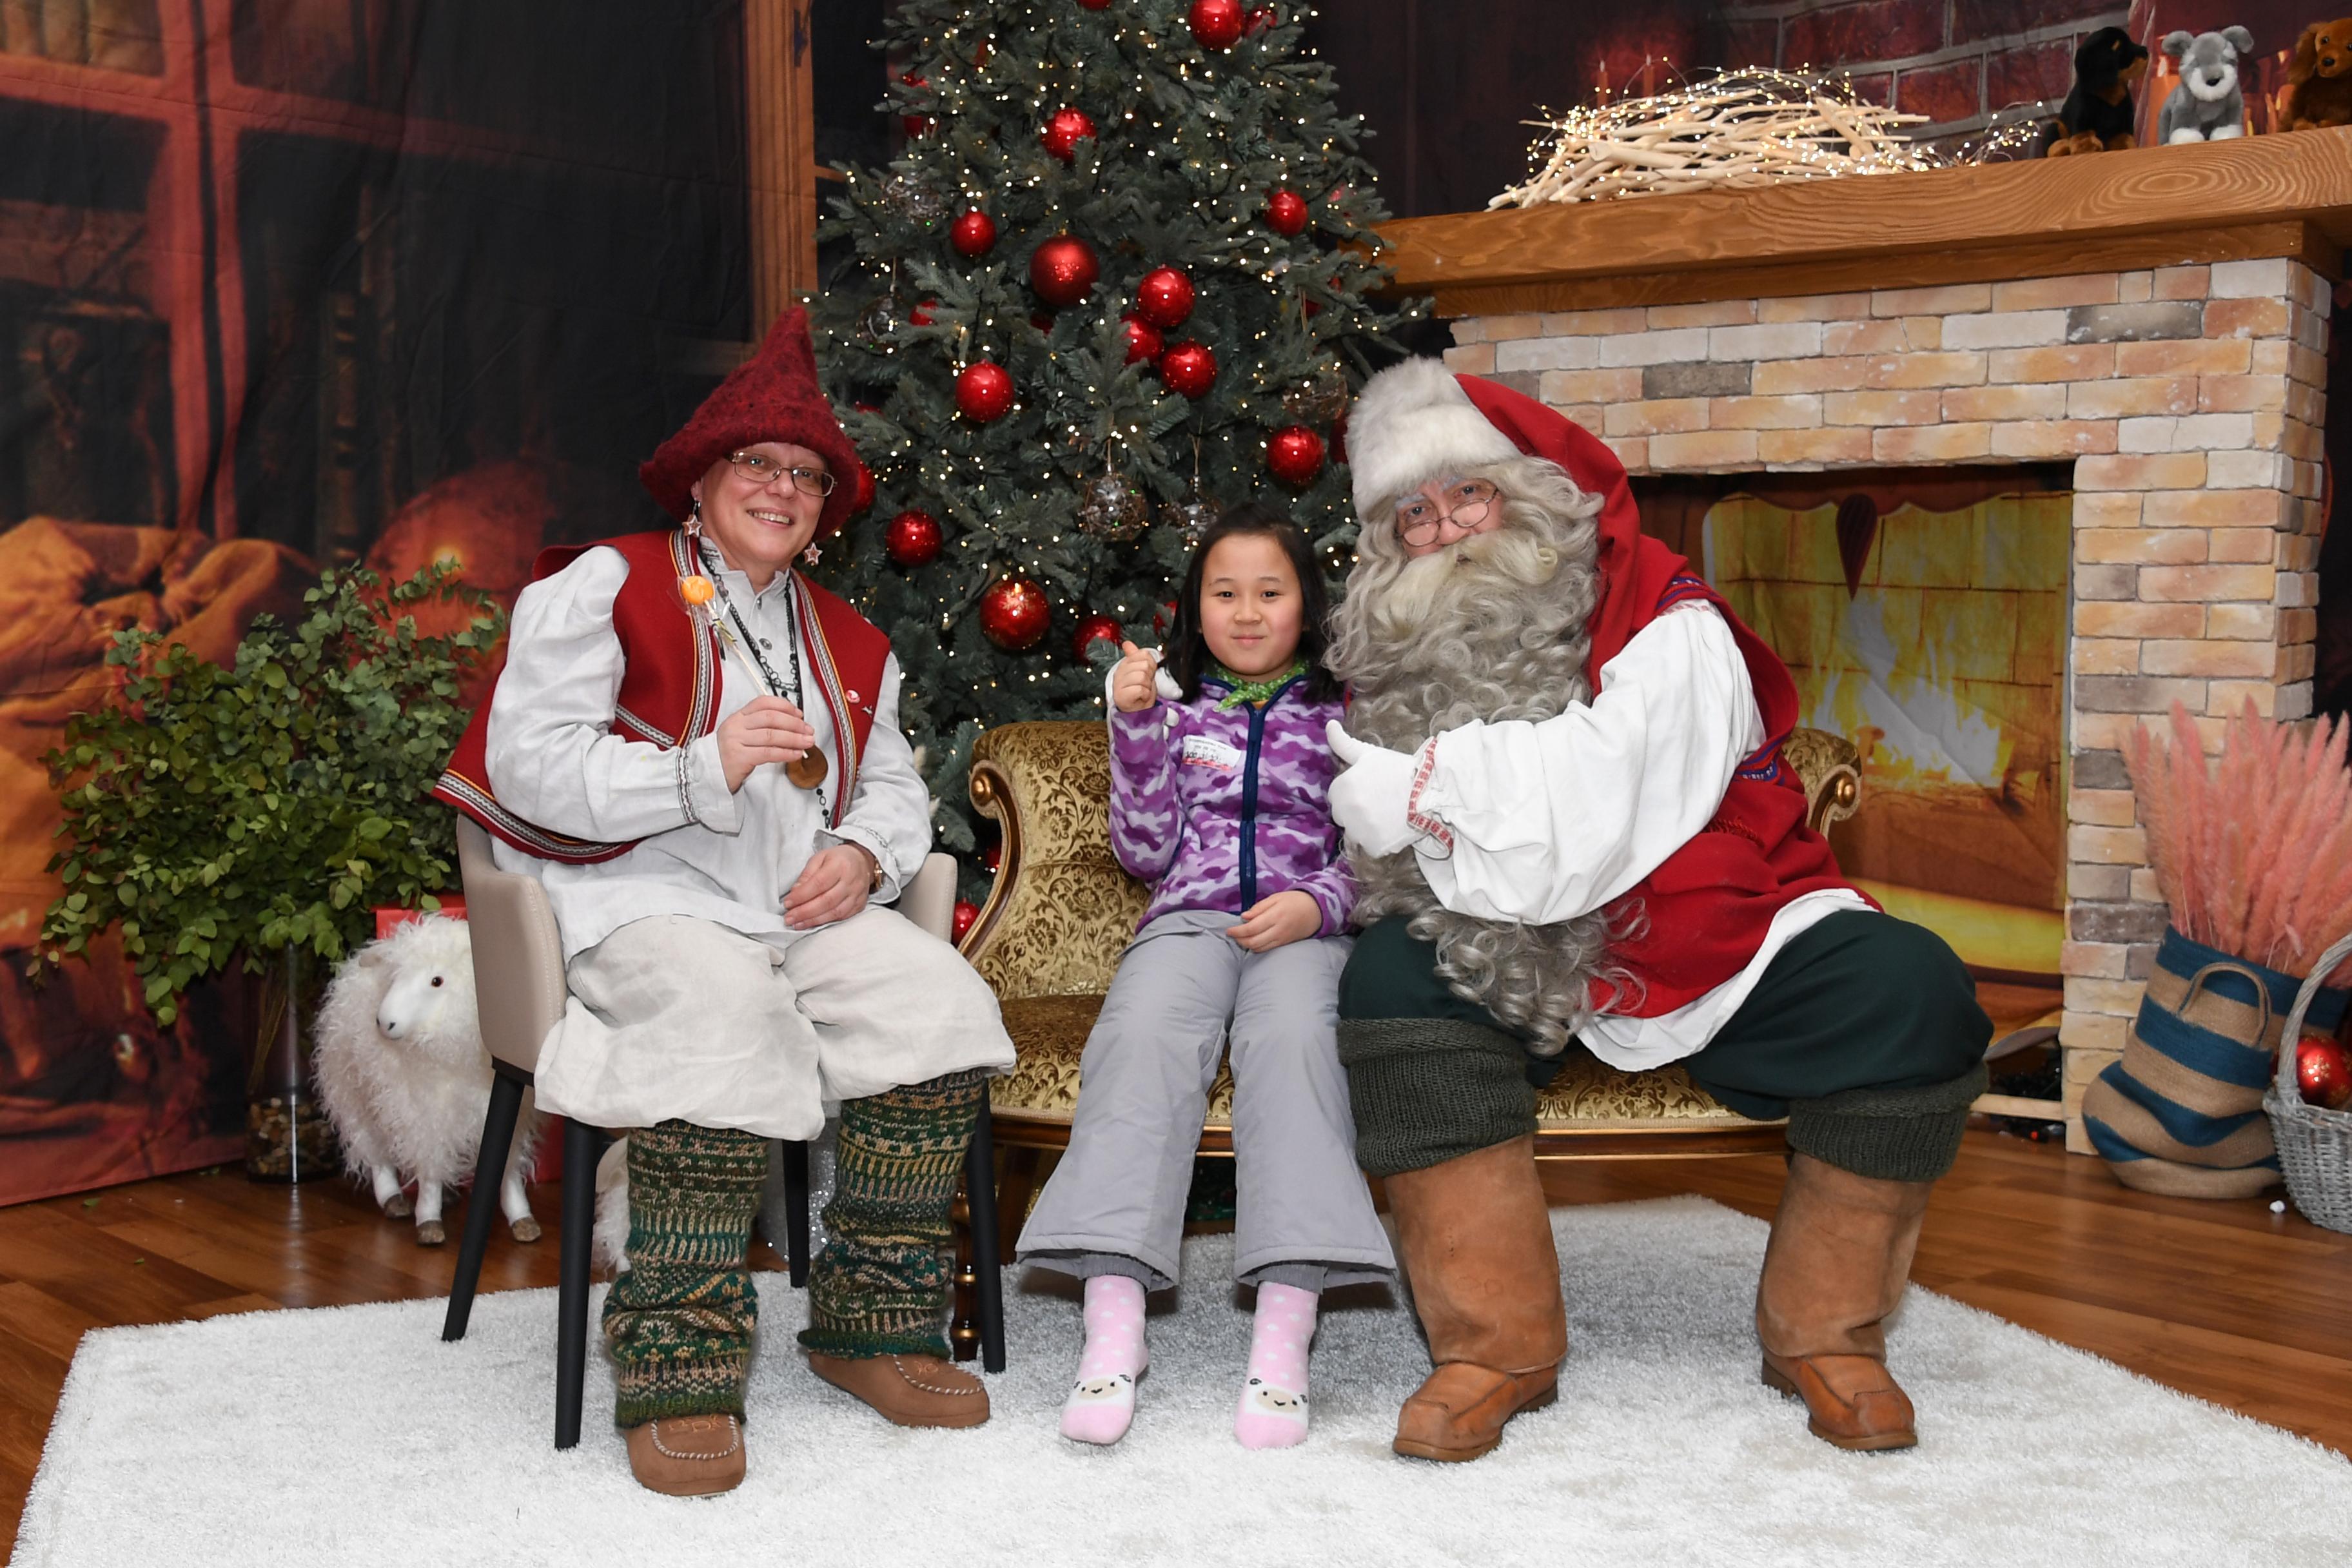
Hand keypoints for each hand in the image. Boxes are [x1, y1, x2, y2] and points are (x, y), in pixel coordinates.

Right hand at [718, 696, 815, 791]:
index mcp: (738, 716)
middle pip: (771, 718)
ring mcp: (736, 740)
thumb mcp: (743, 735)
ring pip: (772, 735)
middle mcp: (736, 725)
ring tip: (807, 742)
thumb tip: (794, 726)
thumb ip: (763, 728)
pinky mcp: (739, 757)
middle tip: (809, 731)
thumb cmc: (730, 755)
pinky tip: (796, 754)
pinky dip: (786, 753)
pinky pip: (768, 753)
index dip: (785, 706)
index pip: (764, 703)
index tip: (799, 714)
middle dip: (794, 724)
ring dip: (794, 739)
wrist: (708, 775)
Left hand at [784, 844, 875, 929]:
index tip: (787, 903)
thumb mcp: (819, 858)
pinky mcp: (860, 905)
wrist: (862, 862)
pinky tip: (812, 923)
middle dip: (805, 912)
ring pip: (835, 912)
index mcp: (840, 865)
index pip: (819, 884)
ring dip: (813, 920)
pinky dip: (826, 921)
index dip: (801, 895)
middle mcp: (851, 881)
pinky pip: (842, 917)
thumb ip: (807, 875)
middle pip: (826, 901)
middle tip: (789, 918)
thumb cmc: (838, 859)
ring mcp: (857, 895)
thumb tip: (795, 892)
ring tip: (797, 924)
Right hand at [1110, 640, 1160, 712]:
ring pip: (1142, 676)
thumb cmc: (1140, 693)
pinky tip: (1141, 697)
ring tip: (1143, 691)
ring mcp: (1118, 684)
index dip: (1151, 665)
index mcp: (1124, 664)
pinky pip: (1140, 689)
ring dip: (1147, 686)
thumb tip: (1127, 643)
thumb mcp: (1141, 671)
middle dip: (1149, 677)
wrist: (1138, 713)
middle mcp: (1119, 672)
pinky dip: (1145, 694)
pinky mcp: (1120, 696)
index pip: (1143, 654)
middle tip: (1145, 685)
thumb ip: (1136, 656)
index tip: (1148, 674)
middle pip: (1144, 665)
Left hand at [1227, 890, 1322, 952]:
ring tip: (1240, 937)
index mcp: (1275, 916)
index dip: (1237, 931)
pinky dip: (1256, 947)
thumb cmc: (1295, 900)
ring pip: (1259, 948)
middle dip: (1239, 940)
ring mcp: (1282, 939)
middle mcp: (1278, 930)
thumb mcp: (1276, 898)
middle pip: (1253, 941)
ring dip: (1246, 945)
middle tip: (1232, 934)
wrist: (1316, 910)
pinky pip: (1267, 949)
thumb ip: (1259, 907)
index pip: (1251, 928)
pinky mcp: (1285, 944)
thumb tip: (1244, 917)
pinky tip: (1251, 941)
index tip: (1228, 930)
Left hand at [1325, 720, 1421, 856]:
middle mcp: (1345, 811)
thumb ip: (1343, 743)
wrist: (1430, 790)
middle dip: (1356, 812)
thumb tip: (1329, 724)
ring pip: (1355, 834)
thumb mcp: (1369, 754)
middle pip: (1343, 817)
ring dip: (1367, 829)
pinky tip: (1393, 829)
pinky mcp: (1374, 847)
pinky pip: (1370, 847)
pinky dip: (1380, 842)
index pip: (1336, 797)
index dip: (1352, 793)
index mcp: (1341, 788)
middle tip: (1381, 803)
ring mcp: (1359, 831)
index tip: (1371, 790)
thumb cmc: (1399, 770)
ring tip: (1388, 816)